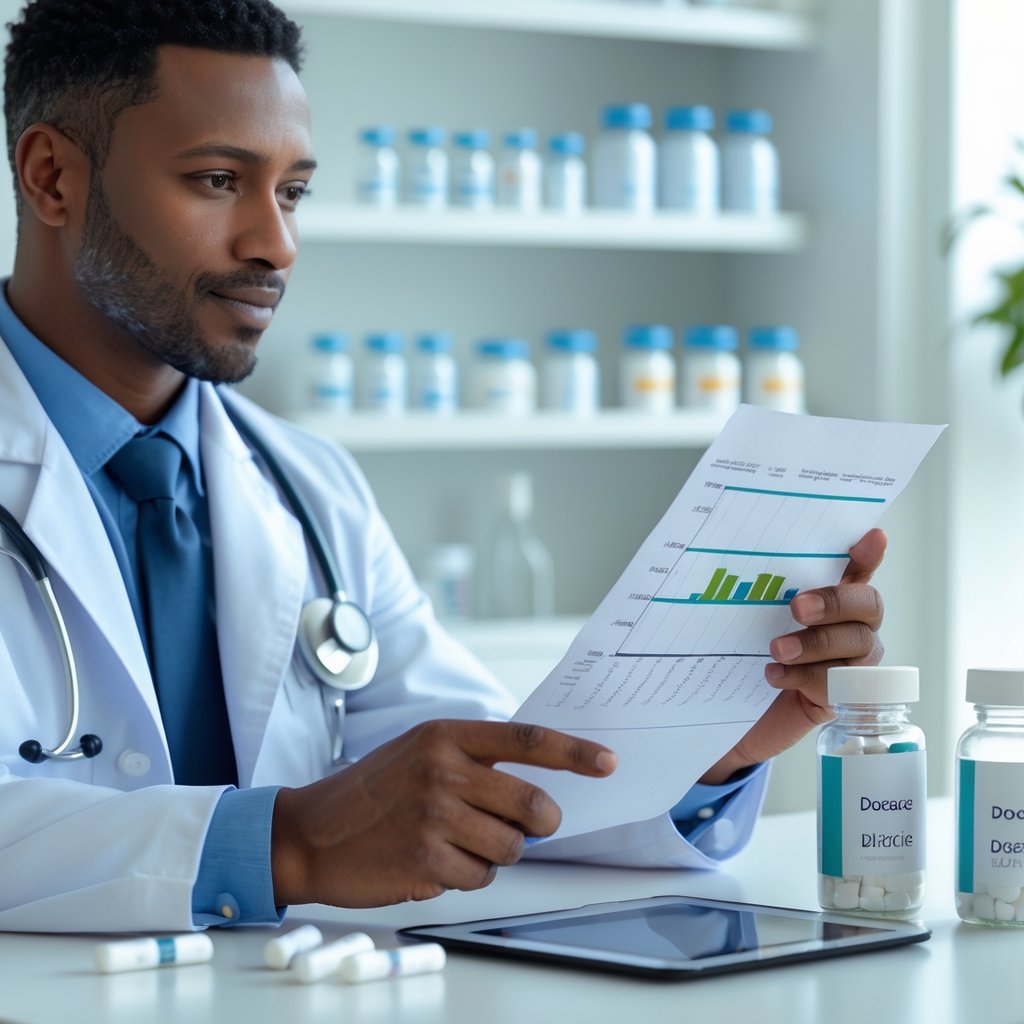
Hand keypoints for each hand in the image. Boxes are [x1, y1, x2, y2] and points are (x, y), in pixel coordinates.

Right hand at [270, 720, 615, 907]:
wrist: (309, 832)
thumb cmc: (371, 792)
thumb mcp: (420, 752)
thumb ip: (474, 760)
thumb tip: (535, 790)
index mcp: (447, 736)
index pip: (527, 740)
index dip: (574, 753)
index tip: (607, 762)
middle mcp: (444, 771)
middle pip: (534, 805)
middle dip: (540, 824)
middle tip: (527, 827)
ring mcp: (435, 817)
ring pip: (511, 849)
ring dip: (495, 854)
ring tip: (456, 843)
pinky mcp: (426, 861)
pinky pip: (479, 878)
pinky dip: (466, 876)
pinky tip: (432, 861)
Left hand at [700, 528, 886, 784]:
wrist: (747, 708)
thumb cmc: (756, 652)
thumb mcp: (755, 619)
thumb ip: (763, 593)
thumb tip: (737, 564)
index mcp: (834, 600)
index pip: (860, 570)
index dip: (870, 554)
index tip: (873, 536)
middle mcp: (853, 626)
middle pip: (868, 605)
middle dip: (834, 602)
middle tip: (796, 608)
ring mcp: (855, 662)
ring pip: (857, 644)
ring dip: (815, 644)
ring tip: (777, 649)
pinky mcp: (844, 696)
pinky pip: (838, 683)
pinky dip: (804, 677)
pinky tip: (773, 675)